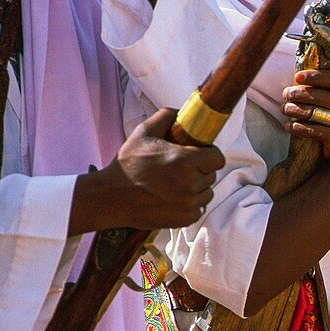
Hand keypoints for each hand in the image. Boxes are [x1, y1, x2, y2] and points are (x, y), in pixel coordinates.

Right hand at [71, 108, 223, 234]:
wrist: (112, 197)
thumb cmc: (128, 164)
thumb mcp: (144, 133)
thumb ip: (166, 117)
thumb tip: (182, 112)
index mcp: (184, 161)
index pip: (218, 158)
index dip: (210, 154)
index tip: (200, 154)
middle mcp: (190, 184)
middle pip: (212, 174)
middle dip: (201, 169)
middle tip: (182, 168)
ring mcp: (189, 204)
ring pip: (207, 192)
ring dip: (197, 187)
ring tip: (177, 183)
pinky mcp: (186, 218)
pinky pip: (199, 208)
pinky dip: (191, 204)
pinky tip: (174, 197)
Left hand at [282, 69, 329, 158]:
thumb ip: (322, 83)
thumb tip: (299, 75)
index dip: (315, 76)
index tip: (297, 77)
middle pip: (321, 96)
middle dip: (298, 94)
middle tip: (286, 94)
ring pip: (314, 113)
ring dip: (294, 110)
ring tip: (285, 109)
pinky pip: (313, 131)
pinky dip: (298, 128)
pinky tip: (289, 126)